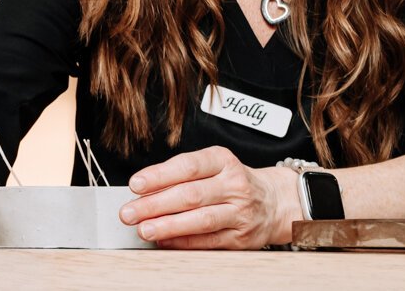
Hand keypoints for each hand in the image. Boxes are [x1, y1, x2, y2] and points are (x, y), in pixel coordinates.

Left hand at [119, 146, 297, 248]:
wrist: (275, 202)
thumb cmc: (233, 181)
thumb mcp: (213, 165)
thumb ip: (181, 174)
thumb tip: (143, 190)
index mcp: (223, 161)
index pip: (187, 166)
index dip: (159, 176)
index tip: (135, 184)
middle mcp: (233, 185)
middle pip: (190, 195)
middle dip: (154, 205)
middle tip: (129, 212)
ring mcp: (240, 213)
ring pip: (200, 220)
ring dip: (167, 226)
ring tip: (144, 229)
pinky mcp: (242, 238)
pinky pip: (208, 241)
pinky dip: (183, 242)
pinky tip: (164, 241)